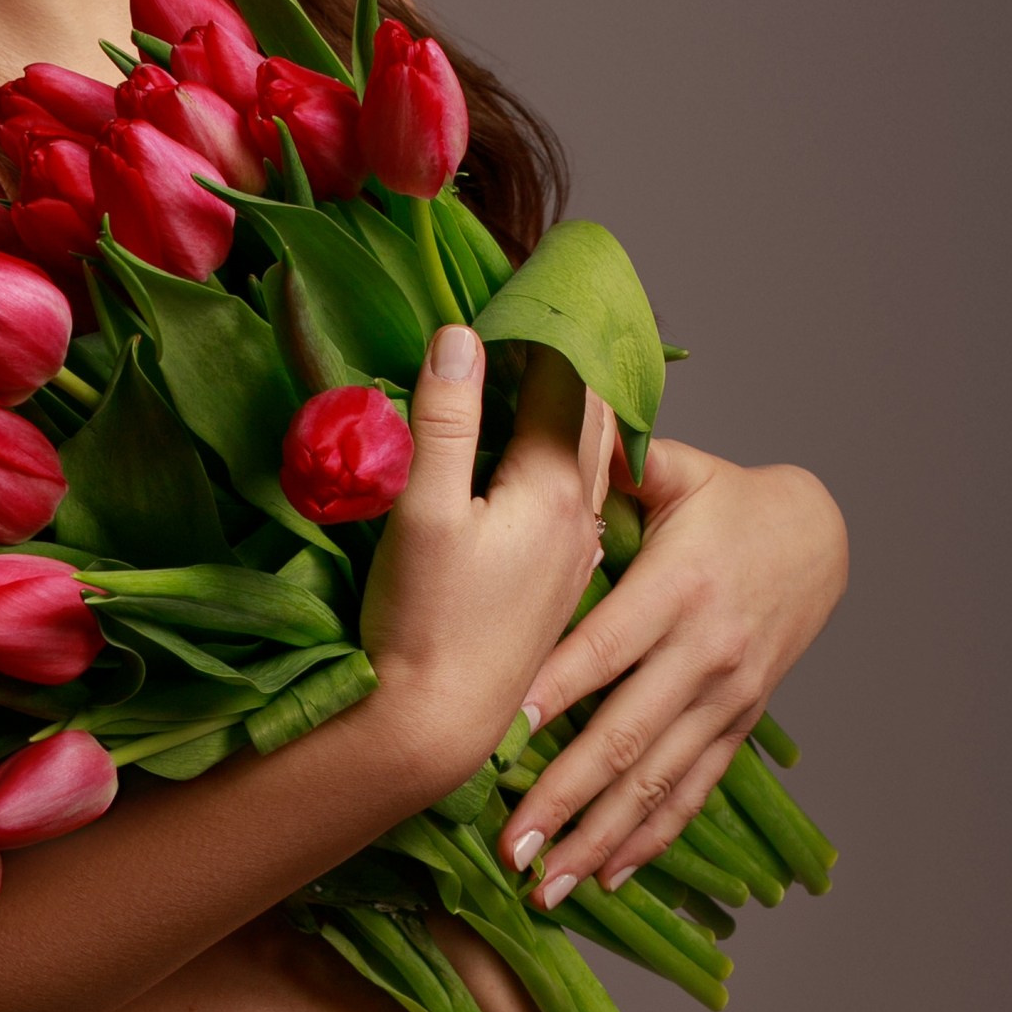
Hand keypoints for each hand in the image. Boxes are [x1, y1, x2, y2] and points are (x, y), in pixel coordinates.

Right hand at [360, 329, 613, 803]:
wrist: (436, 731)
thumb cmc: (424, 622)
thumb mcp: (421, 511)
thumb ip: (445, 420)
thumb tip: (461, 335)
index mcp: (552, 490)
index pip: (564, 384)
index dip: (548, 327)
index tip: (537, 281)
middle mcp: (579, 520)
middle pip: (590, 421)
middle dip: (570, 366)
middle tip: (553, 314)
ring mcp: (573, 560)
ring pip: (585, 466)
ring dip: (569, 418)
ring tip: (552, 376)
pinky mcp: (554, 593)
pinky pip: (571, 508)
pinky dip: (558, 469)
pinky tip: (538, 469)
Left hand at [497, 434, 847, 899]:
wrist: (821, 538)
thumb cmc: (730, 499)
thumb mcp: (680, 471)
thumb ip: (615, 462)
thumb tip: (554, 424)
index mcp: (680, 586)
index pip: (607, 647)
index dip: (558, 691)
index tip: (505, 735)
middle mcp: (706, 652)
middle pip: (627, 735)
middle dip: (565, 795)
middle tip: (508, 843)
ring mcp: (726, 698)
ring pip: (657, 780)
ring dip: (598, 836)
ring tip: (543, 884)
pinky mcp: (738, 725)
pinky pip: (692, 791)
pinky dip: (649, 838)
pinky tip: (606, 877)